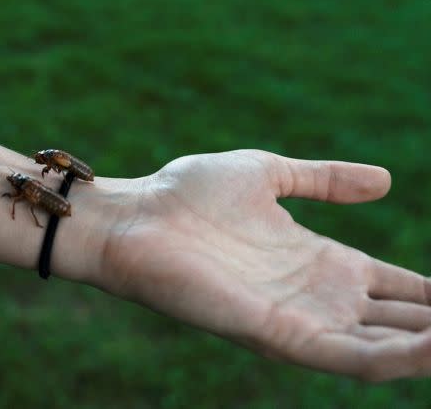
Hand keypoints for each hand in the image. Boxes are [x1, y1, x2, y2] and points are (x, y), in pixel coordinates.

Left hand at [93, 149, 430, 380]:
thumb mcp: (269, 174)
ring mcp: (298, 317)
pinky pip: (349, 359)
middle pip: (399, 320)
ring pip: (385, 347)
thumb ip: (324, 179)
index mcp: (319, 259)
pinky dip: (398, 359)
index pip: (396, 286)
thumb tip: (386, 180)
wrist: (135, 216)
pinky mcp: (275, 334)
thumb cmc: (186, 194)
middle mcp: (316, 295)